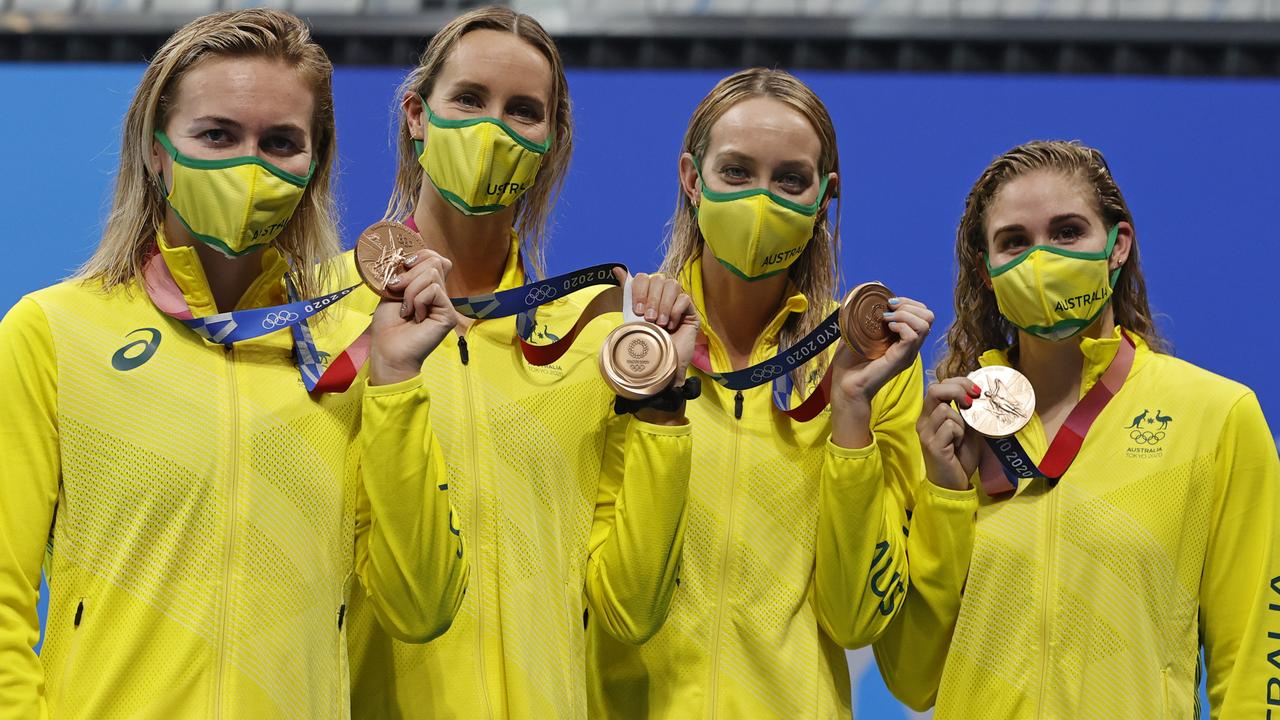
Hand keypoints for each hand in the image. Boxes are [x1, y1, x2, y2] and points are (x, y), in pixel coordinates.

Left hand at [368, 251, 455, 385]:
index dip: (420, 256)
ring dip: (411, 291)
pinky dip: (418, 301)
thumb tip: (412, 259)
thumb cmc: (388, 325)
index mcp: (426, 287)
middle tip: (397, 291)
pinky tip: (416, 317)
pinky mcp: (448, 314)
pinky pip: (433, 291)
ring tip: (406, 310)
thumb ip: (405, 274)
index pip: (435, 258)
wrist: (388, 350)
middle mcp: (439, 294)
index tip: (403, 267)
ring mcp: (445, 304)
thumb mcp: (392, 291)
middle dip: (410, 274)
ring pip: (432, 275)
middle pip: (434, 262)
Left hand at [614, 268, 699, 387]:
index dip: (640, 290)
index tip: (636, 310)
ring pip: (672, 285)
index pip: (644, 278)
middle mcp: (663, 296)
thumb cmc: (647, 344)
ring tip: (660, 324)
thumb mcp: (632, 318)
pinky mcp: (691, 311)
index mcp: (648, 295)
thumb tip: (616, 268)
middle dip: (651, 300)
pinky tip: (673, 325)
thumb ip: (628, 294)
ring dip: (664, 305)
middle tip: (649, 320)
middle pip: (658, 279)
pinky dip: (676, 311)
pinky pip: (685, 298)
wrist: (662, 365)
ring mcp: (678, 302)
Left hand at [829, 297, 933, 447]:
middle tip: (889, 310)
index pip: (922, 314)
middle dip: (909, 305)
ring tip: (887, 319)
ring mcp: (908, 354)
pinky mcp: (901, 359)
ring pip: (925, 324)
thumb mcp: (858, 331)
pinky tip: (887, 327)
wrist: (845, 386)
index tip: (888, 303)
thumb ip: (866, 314)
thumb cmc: (850, 363)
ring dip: (904, 314)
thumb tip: (873, 289)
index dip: (909, 303)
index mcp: (904, 341)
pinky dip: (900, 325)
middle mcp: (911, 347)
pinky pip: (912, 336)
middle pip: (929, 316)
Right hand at [917, 377, 983, 489]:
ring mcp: (925, 433)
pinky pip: (949, 426)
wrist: (953, 485)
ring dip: (961, 421)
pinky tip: (957, 446)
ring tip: (961, 437)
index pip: (938, 386)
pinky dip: (959, 434)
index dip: (958, 382)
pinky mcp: (932, 444)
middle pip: (934, 390)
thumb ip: (968, 413)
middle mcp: (924, 421)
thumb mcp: (967, 430)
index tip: (976, 390)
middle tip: (972, 400)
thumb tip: (978, 392)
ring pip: (945, 410)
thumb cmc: (960, 457)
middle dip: (957, 390)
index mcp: (930, 415)